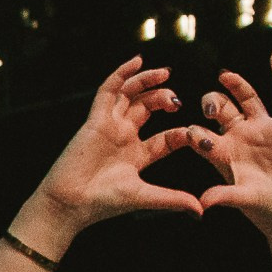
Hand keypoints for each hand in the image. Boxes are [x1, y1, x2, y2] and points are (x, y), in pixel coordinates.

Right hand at [15, 57, 199, 242]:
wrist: (71, 203)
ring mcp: (109, 126)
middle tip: (177, 100)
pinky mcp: (95, 119)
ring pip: (130, 94)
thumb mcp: (144, 197)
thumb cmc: (103, 203)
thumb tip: (200, 210)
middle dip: (164, 99)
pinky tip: (137, 61)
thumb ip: (172, 199)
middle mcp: (124, 137)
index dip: (182, 132)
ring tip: (165, 73)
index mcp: (137, 156)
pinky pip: (108, 90)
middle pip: (147, 108)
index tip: (195, 134)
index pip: (165, 137)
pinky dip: (121, 74)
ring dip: (147, 81)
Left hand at [190, 54, 271, 237]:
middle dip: (211, 104)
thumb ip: (225, 196)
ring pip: (246, 99)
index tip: (188, 131)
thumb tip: (202, 202)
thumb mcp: (245, 200)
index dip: (193, 132)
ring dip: (236, 86)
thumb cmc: (267, 210)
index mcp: (222, 154)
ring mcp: (262, 129)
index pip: (201, 136)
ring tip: (225, 76)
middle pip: (219, 110)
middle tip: (208, 107)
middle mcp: (239, 137)